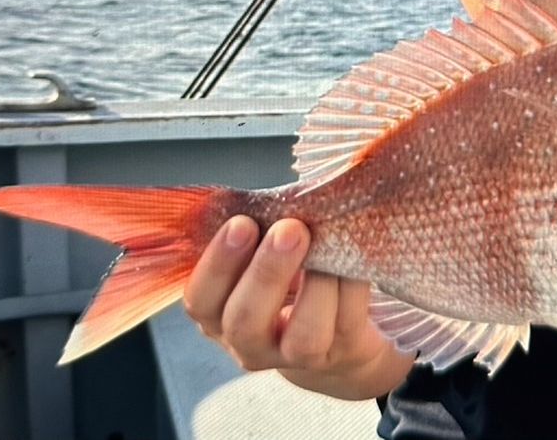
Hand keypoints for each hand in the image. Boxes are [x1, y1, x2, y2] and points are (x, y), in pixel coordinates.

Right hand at [183, 216, 412, 398]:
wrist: (343, 329)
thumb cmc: (295, 278)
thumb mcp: (264, 257)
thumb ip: (258, 236)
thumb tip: (266, 199)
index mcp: (220, 314)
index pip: (201, 300)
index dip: (217, 264)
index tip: (242, 222)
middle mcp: (251, 344)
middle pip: (245, 321)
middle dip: (266, 272)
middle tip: (289, 229)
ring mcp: (297, 357)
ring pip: (303, 337)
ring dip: (317, 286)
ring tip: (328, 248)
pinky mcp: (343, 352)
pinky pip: (348, 322)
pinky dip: (352, 287)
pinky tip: (355, 259)